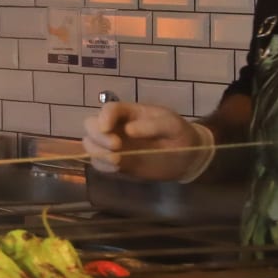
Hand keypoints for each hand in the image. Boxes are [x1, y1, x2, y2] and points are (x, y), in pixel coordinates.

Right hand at [82, 102, 209, 179]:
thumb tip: (128, 130)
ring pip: (90, 143)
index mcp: (129, 112)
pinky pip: (98, 163)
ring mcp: (113, 145)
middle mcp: (116, 127)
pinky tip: (117, 168)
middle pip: (91, 125)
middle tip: (116, 147)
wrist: (187, 158)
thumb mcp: (173, 126)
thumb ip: (153, 125)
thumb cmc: (180, 135)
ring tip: (117, 161)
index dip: (104, 117)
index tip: (107, 129)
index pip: (109, 109)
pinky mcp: (115, 162)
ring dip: (97, 151)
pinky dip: (102, 165)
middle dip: (98, 136)